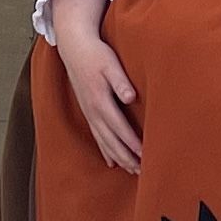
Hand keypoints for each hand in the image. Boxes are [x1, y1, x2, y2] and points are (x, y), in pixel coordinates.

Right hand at [48, 0, 139, 170]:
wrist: (75, 48)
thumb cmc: (96, 54)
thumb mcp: (110, 64)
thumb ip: (120, 81)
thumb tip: (131, 97)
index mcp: (100, 101)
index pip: (120, 128)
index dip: (133, 144)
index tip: (146, 156)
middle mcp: (93, 112)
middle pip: (112, 141)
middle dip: (127, 158)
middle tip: (143, 173)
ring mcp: (89, 113)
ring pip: (104, 142)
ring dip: (118, 158)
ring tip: (132, 171)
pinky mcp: (88, 112)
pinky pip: (97, 137)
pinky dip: (106, 151)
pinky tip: (112, 162)